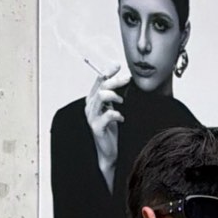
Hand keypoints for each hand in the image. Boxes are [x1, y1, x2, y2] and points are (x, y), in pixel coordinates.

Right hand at [84, 64, 128, 187]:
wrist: (109, 152)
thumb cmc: (111, 130)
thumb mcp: (112, 108)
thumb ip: (113, 95)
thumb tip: (124, 78)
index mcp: (92, 99)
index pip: (99, 80)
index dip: (108, 70)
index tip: (119, 65)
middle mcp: (89, 106)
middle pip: (101, 85)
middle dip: (116, 80)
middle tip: (127, 79)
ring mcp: (91, 117)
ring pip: (102, 96)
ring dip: (115, 96)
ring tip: (122, 102)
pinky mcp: (96, 128)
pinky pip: (107, 115)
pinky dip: (117, 114)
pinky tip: (121, 118)